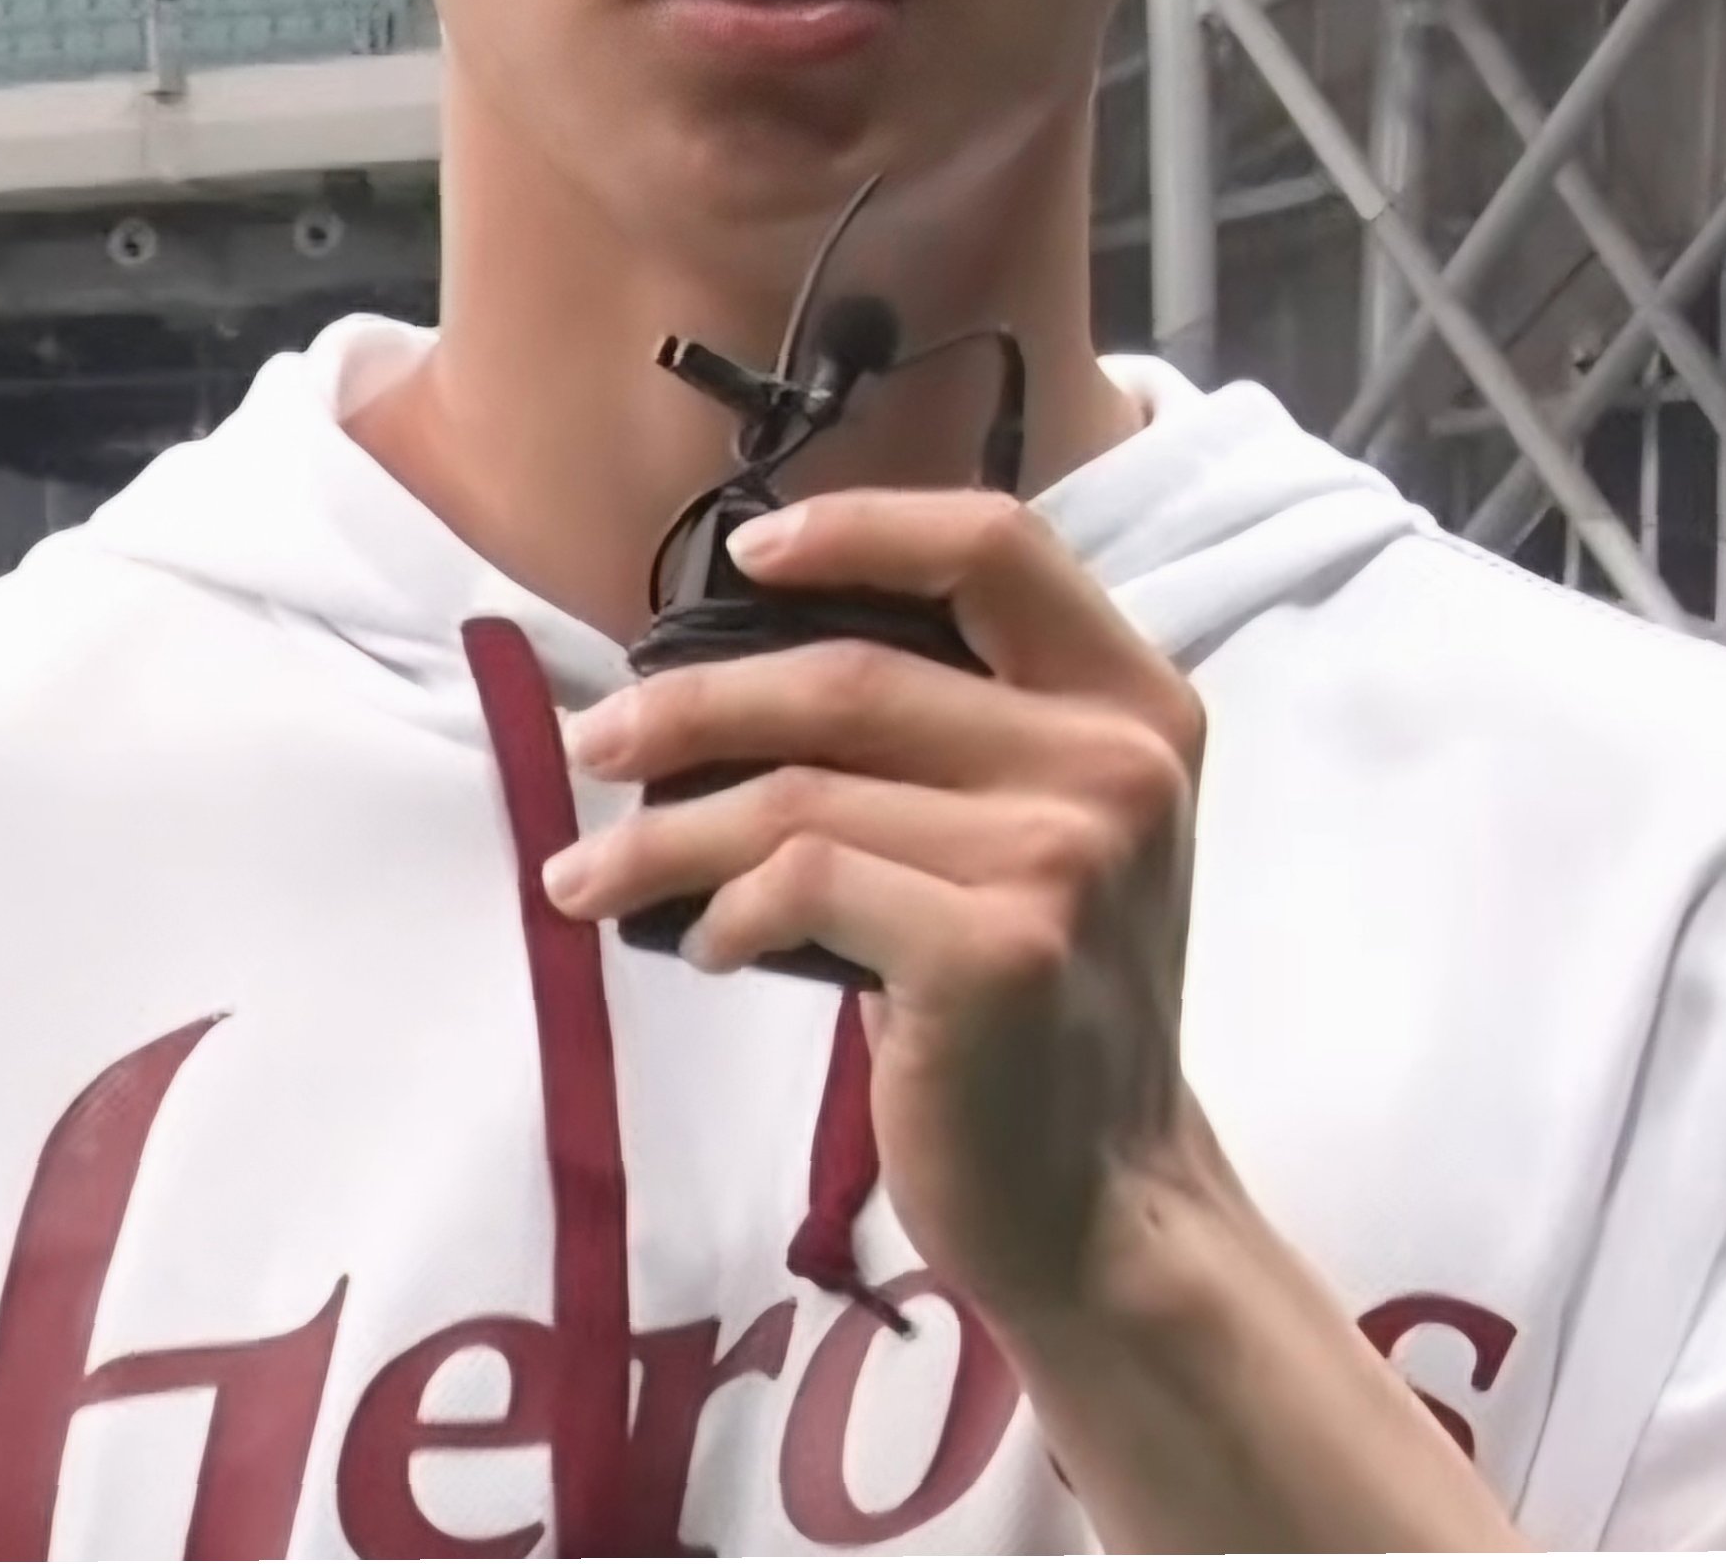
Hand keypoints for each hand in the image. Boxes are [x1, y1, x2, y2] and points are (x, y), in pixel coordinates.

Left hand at [540, 486, 1206, 1333]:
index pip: (996, 542)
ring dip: (665, 833)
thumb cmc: (1038, 996)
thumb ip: (954, 722)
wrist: (1102, 1195)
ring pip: (800, 792)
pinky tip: (702, 945)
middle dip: (692, 706)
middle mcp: (1114, 760)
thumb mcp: (1043, 823)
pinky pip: (804, 881)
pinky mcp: (999, 949)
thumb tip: (733, 650)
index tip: (745, 557)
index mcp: (1134, 698)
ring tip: (591, 873)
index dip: (861, 530)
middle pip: (853, 675)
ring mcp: (1065, 854)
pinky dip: (721, 909)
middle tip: (594, 743)